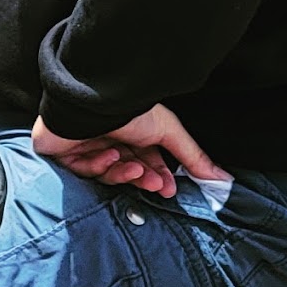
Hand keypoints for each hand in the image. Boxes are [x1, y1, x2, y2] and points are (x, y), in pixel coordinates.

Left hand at [32, 105, 231, 198]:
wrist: (92, 98)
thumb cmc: (127, 107)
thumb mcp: (168, 130)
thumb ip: (192, 156)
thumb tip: (222, 178)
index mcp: (131, 132)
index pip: (146, 162)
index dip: (158, 177)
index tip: (169, 189)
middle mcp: (108, 137)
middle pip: (127, 170)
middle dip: (143, 179)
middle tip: (155, 184)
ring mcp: (85, 144)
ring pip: (107, 173)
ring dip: (124, 174)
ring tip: (134, 168)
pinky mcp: (64, 150)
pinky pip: (83, 169)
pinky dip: (99, 165)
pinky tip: (108, 155)